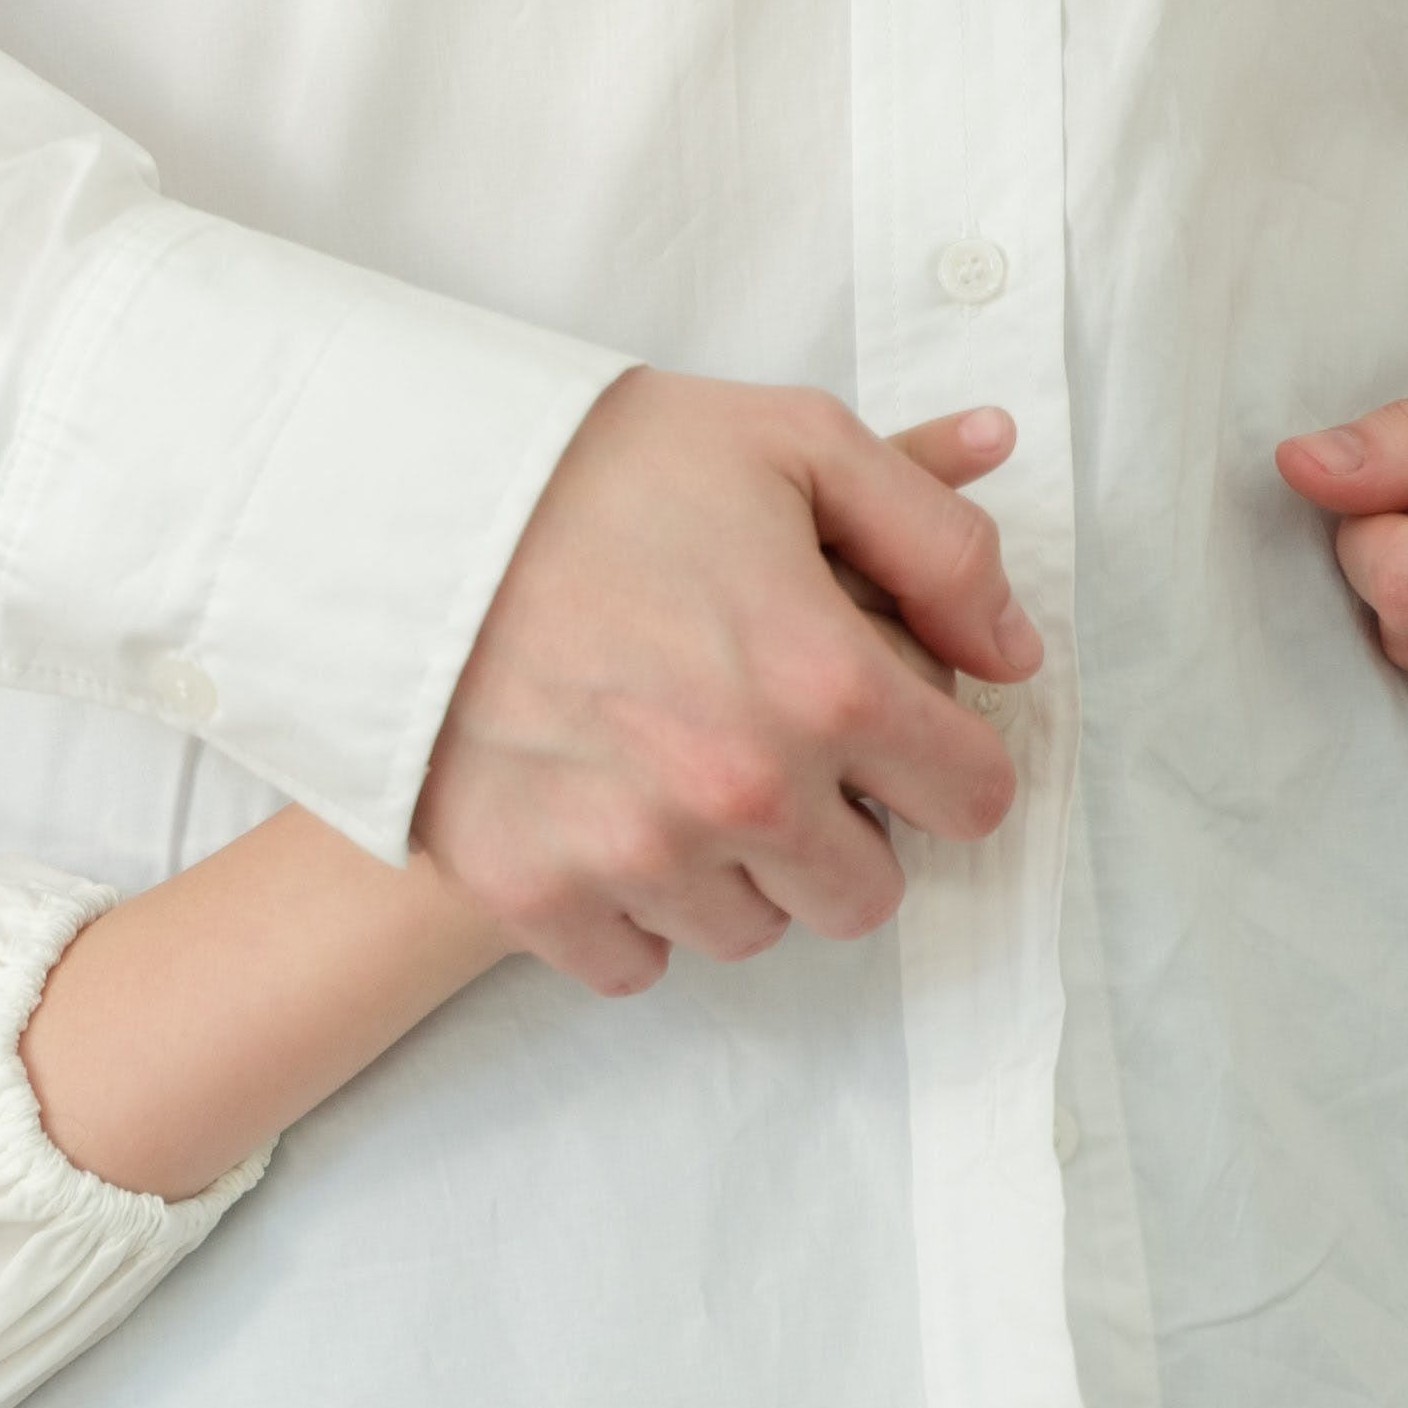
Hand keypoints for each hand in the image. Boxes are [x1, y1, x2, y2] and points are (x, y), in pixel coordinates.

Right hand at [413, 383, 1036, 995]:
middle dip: (846, 832)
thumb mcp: (796, 443)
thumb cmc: (600, 468)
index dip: (948, 764)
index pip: (972, 799)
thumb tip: (1010, 656)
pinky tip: (611, 825)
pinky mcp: (534, 891)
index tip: (901, 739)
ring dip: (738, 873)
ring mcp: (634, 853)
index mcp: (827, 680)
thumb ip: (937, 545)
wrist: (397, 507)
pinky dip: (634, 912)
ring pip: (753, 932)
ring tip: (684, 781)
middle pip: (866, 893)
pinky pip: (636, 963)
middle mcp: (743, 789)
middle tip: (784, 759)